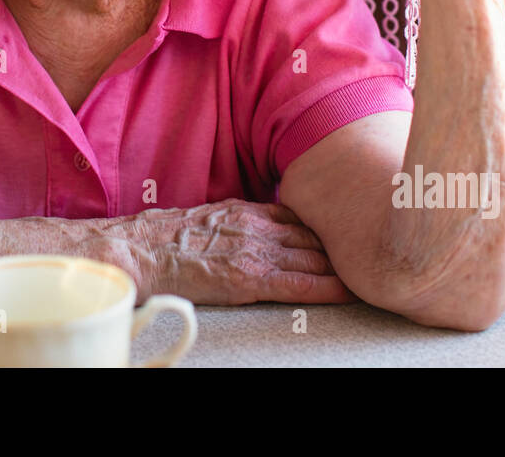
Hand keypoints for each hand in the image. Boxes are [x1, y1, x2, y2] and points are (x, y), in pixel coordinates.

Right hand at [106, 198, 355, 304]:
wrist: (136, 250)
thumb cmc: (159, 239)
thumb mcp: (203, 218)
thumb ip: (230, 222)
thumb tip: (241, 231)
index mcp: (244, 210)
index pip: (297, 217)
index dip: (323, 229)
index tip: (345, 234)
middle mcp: (255, 226)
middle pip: (311, 237)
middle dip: (340, 248)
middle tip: (369, 254)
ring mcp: (253, 251)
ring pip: (311, 259)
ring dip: (341, 268)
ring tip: (369, 275)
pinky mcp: (248, 278)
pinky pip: (298, 285)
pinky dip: (326, 288)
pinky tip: (347, 293)